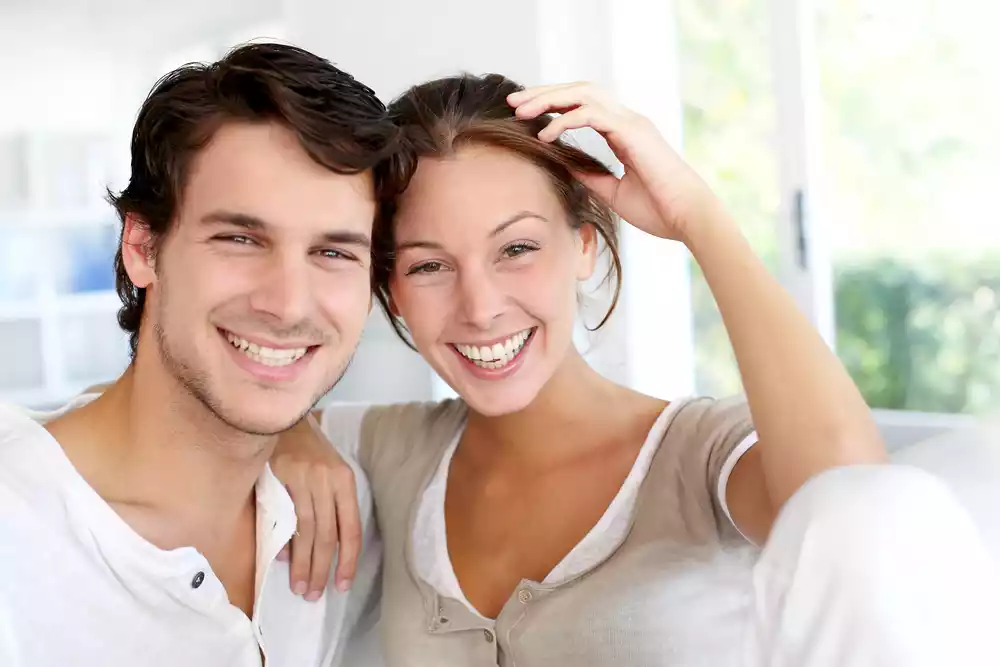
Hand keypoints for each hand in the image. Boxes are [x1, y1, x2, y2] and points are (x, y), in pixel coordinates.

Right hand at [271, 414, 360, 599]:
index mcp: (345, 481)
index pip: (351, 529)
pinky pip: (285, 516)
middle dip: (322, 569)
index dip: (348, 560)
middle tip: (314, 594)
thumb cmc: (307, 451)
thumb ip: (326, 508)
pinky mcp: (283, 475)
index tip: (342, 585)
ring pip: (307, 530)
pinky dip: (284, 541)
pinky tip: (283, 561)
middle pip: (329, 535)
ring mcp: (306, 477)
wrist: (284, 416)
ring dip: (303, 563)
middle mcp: (329, 480)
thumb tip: (314, 551)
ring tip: (300, 586)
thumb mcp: (326, 474)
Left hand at [508, 82, 723, 242]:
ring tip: (521, 110)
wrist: (688, 218)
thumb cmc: (659, 210)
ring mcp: (631, 123)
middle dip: (544, 93)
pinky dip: (565, 120)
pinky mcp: (632, 132)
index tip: (525, 114)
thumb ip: (591, 176)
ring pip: (583, 94)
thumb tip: (565, 167)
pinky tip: (545, 134)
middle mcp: (628, 121)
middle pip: (579, 90)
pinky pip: (591, 114)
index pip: (583, 105)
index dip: (554, 105)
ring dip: (549, 99)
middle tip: (513, 101)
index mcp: (625, 132)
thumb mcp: (614, 193)